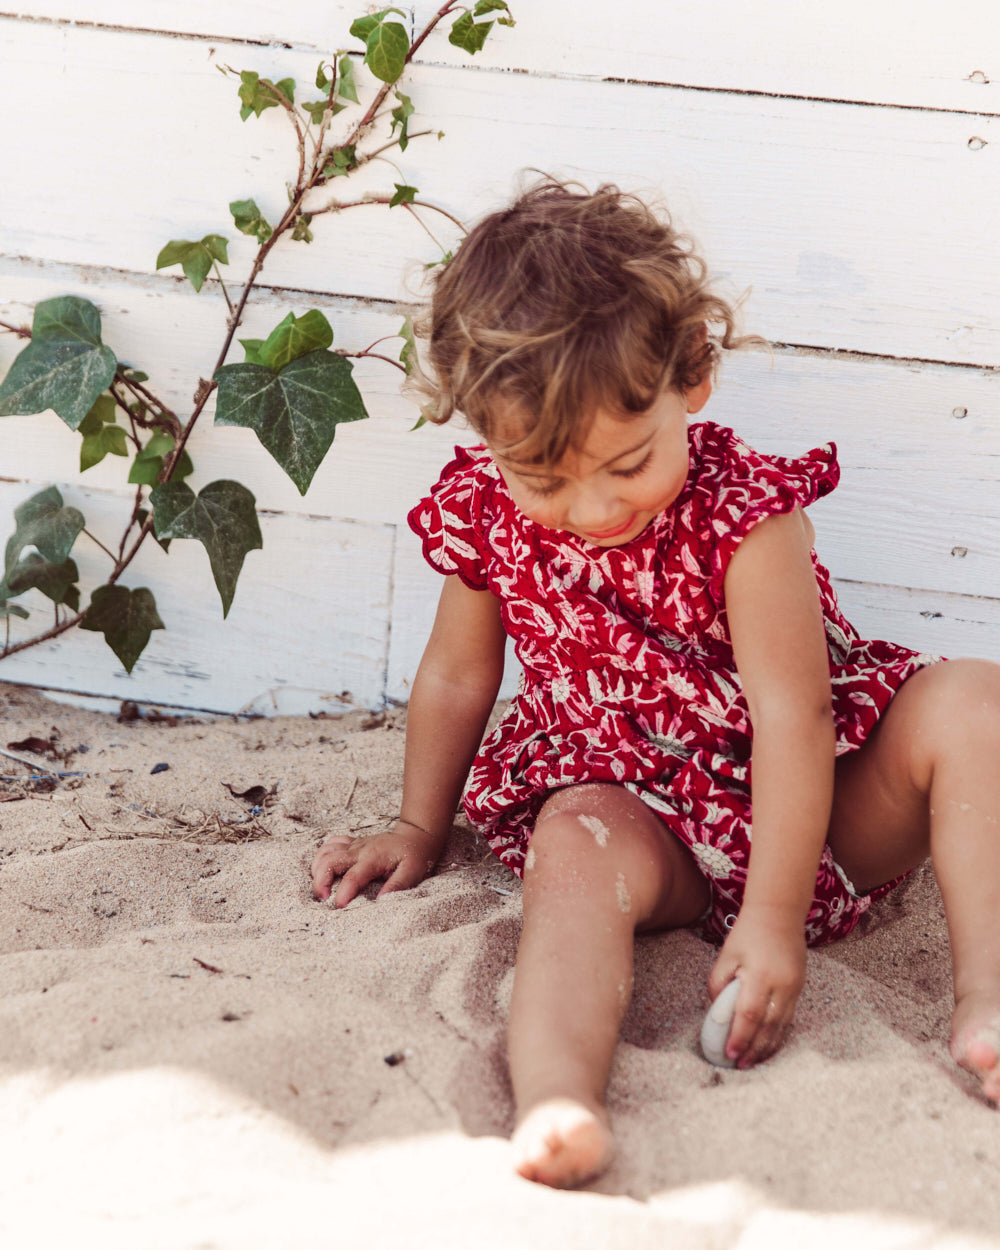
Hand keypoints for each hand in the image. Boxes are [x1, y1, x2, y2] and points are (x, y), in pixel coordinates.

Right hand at [311, 820, 442, 906]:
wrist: (415, 835)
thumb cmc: (415, 856)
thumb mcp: (413, 871)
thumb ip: (398, 885)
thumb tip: (381, 902)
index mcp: (373, 858)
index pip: (353, 876)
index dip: (343, 893)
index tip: (339, 907)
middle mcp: (359, 850)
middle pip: (330, 861)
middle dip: (320, 881)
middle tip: (323, 899)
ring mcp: (354, 845)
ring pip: (326, 852)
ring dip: (318, 869)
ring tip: (320, 887)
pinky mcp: (352, 843)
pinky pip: (330, 844)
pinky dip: (322, 855)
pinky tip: (323, 869)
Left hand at [707, 907, 806, 1068]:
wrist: (779, 913)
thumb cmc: (748, 933)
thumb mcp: (727, 955)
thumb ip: (718, 984)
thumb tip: (717, 1011)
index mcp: (760, 976)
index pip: (748, 1016)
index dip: (739, 1038)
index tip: (729, 1054)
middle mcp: (781, 986)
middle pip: (768, 1027)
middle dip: (753, 1050)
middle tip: (739, 1066)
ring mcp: (794, 988)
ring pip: (781, 1027)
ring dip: (767, 1047)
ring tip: (752, 1062)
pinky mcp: (799, 988)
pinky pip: (788, 1018)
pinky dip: (778, 1034)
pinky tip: (768, 1045)